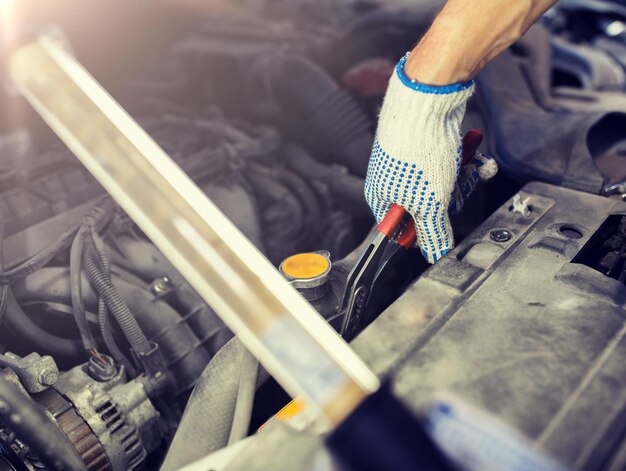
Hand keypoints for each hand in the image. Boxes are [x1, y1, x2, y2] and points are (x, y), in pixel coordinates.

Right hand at [365, 54, 496, 263]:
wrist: (426, 99)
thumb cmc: (418, 150)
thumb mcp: (429, 203)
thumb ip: (433, 233)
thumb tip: (435, 256)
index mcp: (382, 198)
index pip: (402, 230)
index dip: (426, 232)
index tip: (442, 225)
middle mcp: (393, 181)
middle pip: (427, 207)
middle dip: (450, 200)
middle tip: (455, 189)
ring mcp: (411, 162)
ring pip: (443, 185)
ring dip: (462, 179)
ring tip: (469, 167)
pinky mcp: (427, 147)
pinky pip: (450, 164)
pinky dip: (465, 162)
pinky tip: (474, 157)